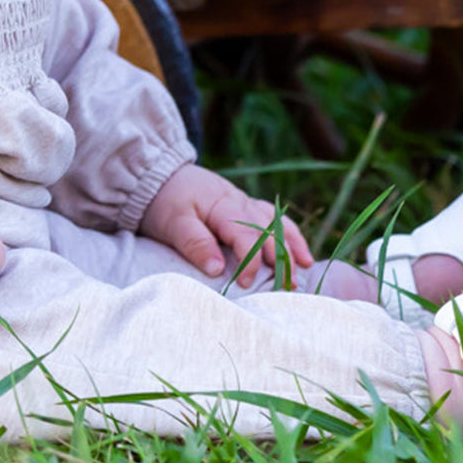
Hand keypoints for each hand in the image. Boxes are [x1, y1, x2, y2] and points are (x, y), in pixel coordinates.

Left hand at [140, 164, 311, 288]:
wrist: (159, 175)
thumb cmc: (165, 201)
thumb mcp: (173, 222)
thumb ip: (194, 242)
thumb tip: (216, 269)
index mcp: (222, 206)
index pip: (245, 236)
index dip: (249, 262)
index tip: (245, 284)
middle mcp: (239, 202)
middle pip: (268, 230)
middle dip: (280, 258)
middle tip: (287, 287)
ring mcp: (244, 202)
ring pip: (275, 222)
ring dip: (291, 245)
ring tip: (304, 268)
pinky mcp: (244, 206)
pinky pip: (272, 218)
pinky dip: (288, 233)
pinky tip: (299, 250)